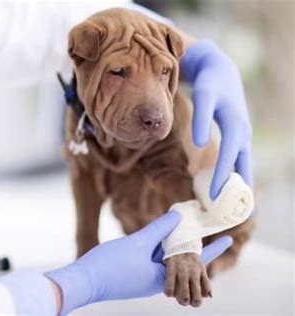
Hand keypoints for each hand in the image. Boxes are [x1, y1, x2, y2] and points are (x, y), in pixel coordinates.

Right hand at [46, 211, 232, 314]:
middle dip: (192, 244)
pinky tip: (159, 235)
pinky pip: (153, 259)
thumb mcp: (137, 243)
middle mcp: (157, 280)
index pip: (195, 261)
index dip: (213, 248)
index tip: (229, 239)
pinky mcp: (134, 274)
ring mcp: (144, 278)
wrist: (84, 281)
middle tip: (205, 228)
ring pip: (166, 259)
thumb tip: (179, 216)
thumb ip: (158, 229)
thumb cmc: (111, 265)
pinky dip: (159, 247)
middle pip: (181, 261)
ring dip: (175, 244)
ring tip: (184, 229)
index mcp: (163, 277)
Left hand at [180, 39, 252, 198]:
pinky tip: (230, 189)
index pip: (229, 155)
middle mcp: (243, 132)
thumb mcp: (204, 95)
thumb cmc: (209, 83)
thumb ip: (201, 117)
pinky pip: (240, 159)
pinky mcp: (238, 136)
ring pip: (245, 164)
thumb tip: (200, 144)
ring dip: (242, 185)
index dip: (222, 176)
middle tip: (234, 215)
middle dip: (238, 189)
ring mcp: (243, 134)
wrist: (220, 71)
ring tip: (239, 210)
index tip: (213, 197)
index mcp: (235, 124)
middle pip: (243, 165)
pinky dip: (238, 175)